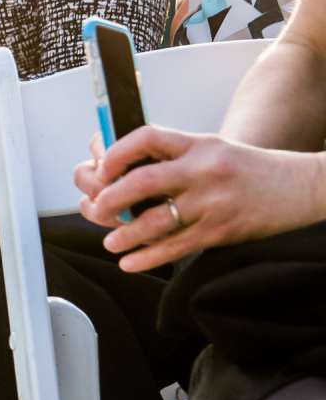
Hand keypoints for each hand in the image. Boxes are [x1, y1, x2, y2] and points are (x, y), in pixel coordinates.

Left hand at [77, 125, 325, 271]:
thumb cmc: (246, 170)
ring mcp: (212, 202)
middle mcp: (204, 170)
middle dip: (111, 198)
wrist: (300, 186)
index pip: (146, 137)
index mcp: (198, 144)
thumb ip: (170, 158)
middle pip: (143, 181)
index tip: (100, 168)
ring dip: (124, 234)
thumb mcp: (209, 151)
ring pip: (155, 220)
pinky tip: (130, 262)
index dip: (116, 153)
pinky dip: (148, 257)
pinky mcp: (221, 230)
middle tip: (98, 208)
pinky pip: (176, 246)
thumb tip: (113, 171)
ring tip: (111, 242)